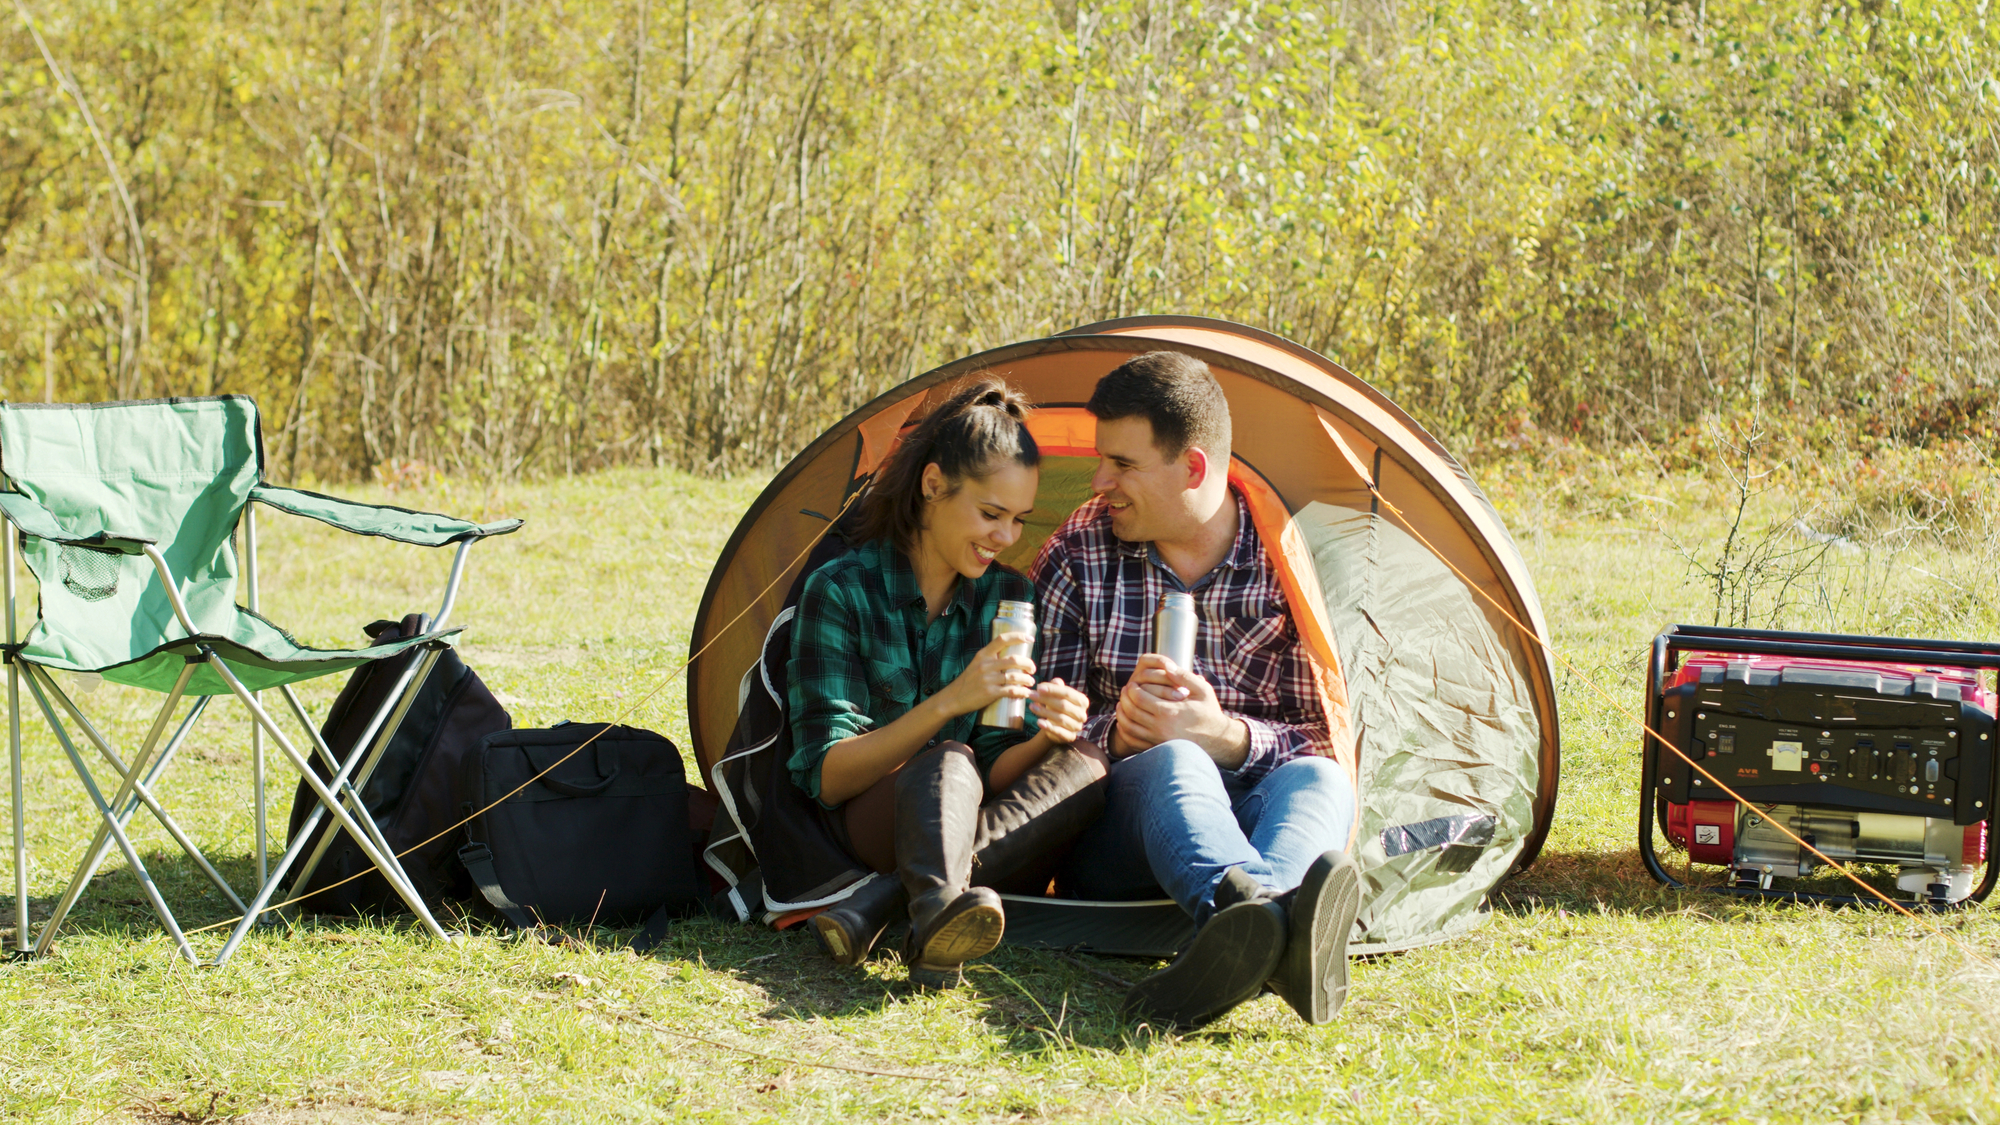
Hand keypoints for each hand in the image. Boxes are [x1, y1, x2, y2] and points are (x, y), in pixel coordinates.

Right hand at [935, 631, 1034, 718]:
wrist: (953, 698)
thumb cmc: (968, 681)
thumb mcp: (976, 664)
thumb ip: (991, 659)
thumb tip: (1011, 656)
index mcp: (983, 655)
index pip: (1002, 639)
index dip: (1018, 636)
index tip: (1030, 639)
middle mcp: (985, 665)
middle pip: (1014, 659)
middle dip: (1028, 664)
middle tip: (1033, 669)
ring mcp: (988, 679)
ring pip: (1015, 676)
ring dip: (1027, 679)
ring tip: (1031, 682)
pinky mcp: (990, 693)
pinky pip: (1011, 691)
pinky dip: (1022, 692)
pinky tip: (1026, 693)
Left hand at [1027, 678, 1089, 743]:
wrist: (1055, 726)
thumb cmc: (1056, 707)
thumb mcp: (1056, 695)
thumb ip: (1057, 687)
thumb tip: (1056, 681)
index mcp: (1082, 701)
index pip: (1068, 693)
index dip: (1053, 690)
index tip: (1038, 687)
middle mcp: (1082, 714)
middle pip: (1063, 705)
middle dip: (1046, 700)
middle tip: (1031, 696)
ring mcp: (1077, 727)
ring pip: (1060, 718)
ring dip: (1045, 712)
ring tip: (1032, 707)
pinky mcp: (1070, 737)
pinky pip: (1059, 732)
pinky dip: (1049, 727)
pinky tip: (1039, 722)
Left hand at [1111, 655, 1248, 766]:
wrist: (1217, 740)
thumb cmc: (1209, 713)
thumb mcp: (1203, 690)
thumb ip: (1184, 677)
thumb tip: (1167, 666)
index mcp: (1169, 712)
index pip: (1139, 698)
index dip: (1132, 689)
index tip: (1132, 683)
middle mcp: (1160, 728)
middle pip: (1130, 711)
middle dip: (1125, 698)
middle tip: (1126, 691)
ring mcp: (1157, 740)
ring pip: (1128, 726)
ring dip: (1121, 713)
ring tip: (1123, 703)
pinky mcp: (1156, 748)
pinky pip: (1132, 741)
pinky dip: (1124, 730)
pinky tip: (1125, 721)